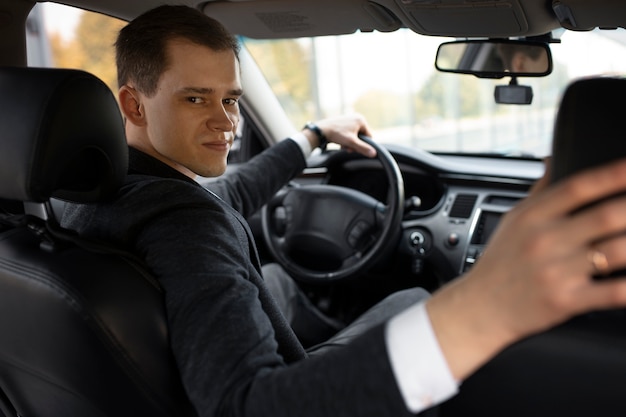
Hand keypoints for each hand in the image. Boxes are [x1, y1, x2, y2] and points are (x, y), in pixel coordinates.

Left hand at [303, 114, 376, 157]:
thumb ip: (363, 148)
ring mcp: (349, 119)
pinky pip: (348, 133)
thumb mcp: (351, 143)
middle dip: (354, 144)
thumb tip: (374, 153)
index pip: (369, 136)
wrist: (321, 130)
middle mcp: (356, 117)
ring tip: (342, 145)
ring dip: (349, 143)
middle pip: (361, 136)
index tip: (354, 148)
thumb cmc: (337, 134)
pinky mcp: (342, 122)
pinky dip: (345, 138)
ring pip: (354, 135)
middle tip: (347, 147)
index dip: (363, 145)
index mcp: (361, 120)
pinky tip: (339, 141)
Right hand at [427, 157, 625, 381]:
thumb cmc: (499, 262)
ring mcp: (557, 271)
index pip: (577, 187)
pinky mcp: (566, 301)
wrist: (481, 307)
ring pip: (616, 252)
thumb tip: (554, 160)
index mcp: (532, 217)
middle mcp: (545, 241)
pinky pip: (613, 292)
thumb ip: (538, 191)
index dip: (612, 174)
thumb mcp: (511, 220)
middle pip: (605, 216)